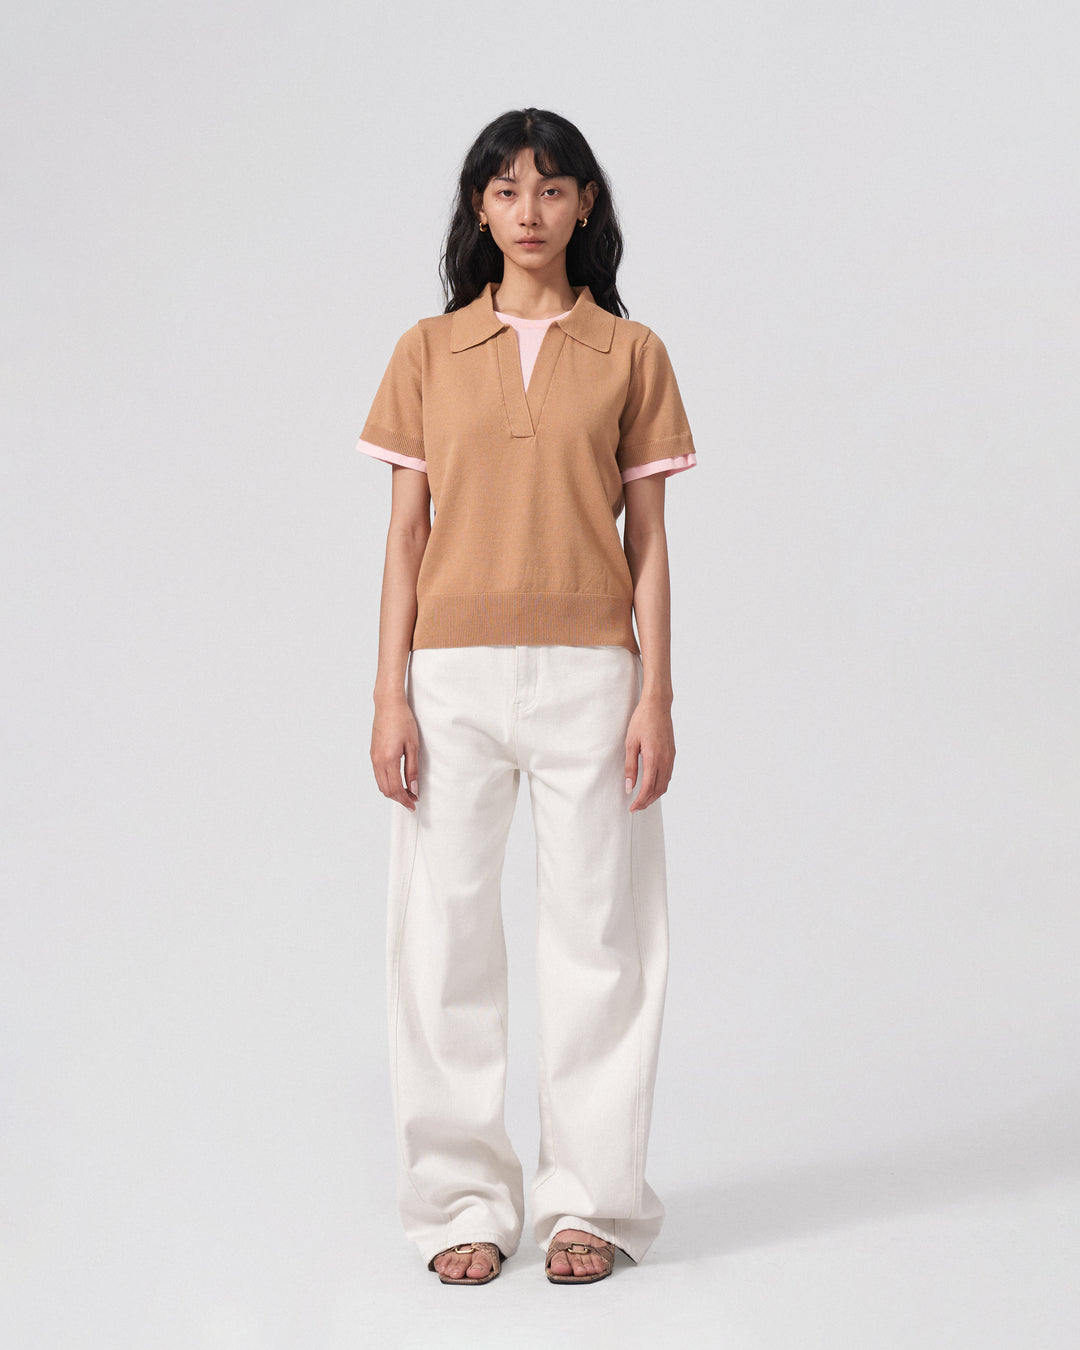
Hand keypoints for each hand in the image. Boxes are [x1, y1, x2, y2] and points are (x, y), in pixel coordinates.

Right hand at [370, 695, 419, 810]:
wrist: (388, 704)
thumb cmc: (402, 721)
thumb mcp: (413, 745)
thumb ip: (412, 768)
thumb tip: (413, 788)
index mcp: (388, 759)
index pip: (396, 788)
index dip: (405, 799)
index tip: (414, 805)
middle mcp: (377, 761)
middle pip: (386, 790)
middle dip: (399, 799)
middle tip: (412, 801)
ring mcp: (373, 757)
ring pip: (381, 784)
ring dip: (393, 792)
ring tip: (407, 792)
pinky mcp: (373, 753)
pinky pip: (378, 775)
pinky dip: (387, 783)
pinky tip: (398, 781)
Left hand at [624, 695, 674, 811]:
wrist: (658, 706)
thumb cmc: (642, 721)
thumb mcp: (630, 743)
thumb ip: (630, 767)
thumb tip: (629, 786)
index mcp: (653, 758)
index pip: (647, 788)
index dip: (640, 801)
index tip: (632, 808)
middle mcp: (665, 760)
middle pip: (658, 790)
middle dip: (647, 802)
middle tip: (636, 807)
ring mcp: (670, 757)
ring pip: (665, 784)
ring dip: (654, 795)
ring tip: (643, 799)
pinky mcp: (672, 754)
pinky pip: (668, 775)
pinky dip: (661, 785)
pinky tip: (652, 785)